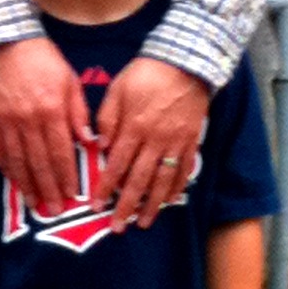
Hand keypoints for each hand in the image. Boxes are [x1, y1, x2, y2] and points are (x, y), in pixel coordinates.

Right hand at [0, 36, 89, 215]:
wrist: (6, 42)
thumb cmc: (44, 60)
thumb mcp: (70, 81)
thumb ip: (79, 113)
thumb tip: (88, 142)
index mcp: (51, 110)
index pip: (61, 151)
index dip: (67, 175)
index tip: (73, 195)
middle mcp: (28, 120)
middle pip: (39, 163)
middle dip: (48, 189)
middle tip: (55, 210)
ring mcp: (7, 121)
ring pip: (18, 161)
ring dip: (27, 186)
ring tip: (35, 204)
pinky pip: (0, 150)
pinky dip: (8, 168)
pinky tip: (15, 182)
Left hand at [96, 57, 210, 231]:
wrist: (186, 61)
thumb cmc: (146, 73)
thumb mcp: (118, 89)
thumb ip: (107, 119)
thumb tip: (100, 146)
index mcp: (134, 126)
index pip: (116, 164)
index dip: (106, 187)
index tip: (96, 206)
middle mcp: (155, 139)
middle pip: (139, 179)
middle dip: (127, 206)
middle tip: (117, 227)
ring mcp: (175, 142)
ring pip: (162, 180)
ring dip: (152, 205)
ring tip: (143, 223)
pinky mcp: (191, 140)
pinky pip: (183, 170)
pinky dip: (176, 188)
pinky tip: (168, 201)